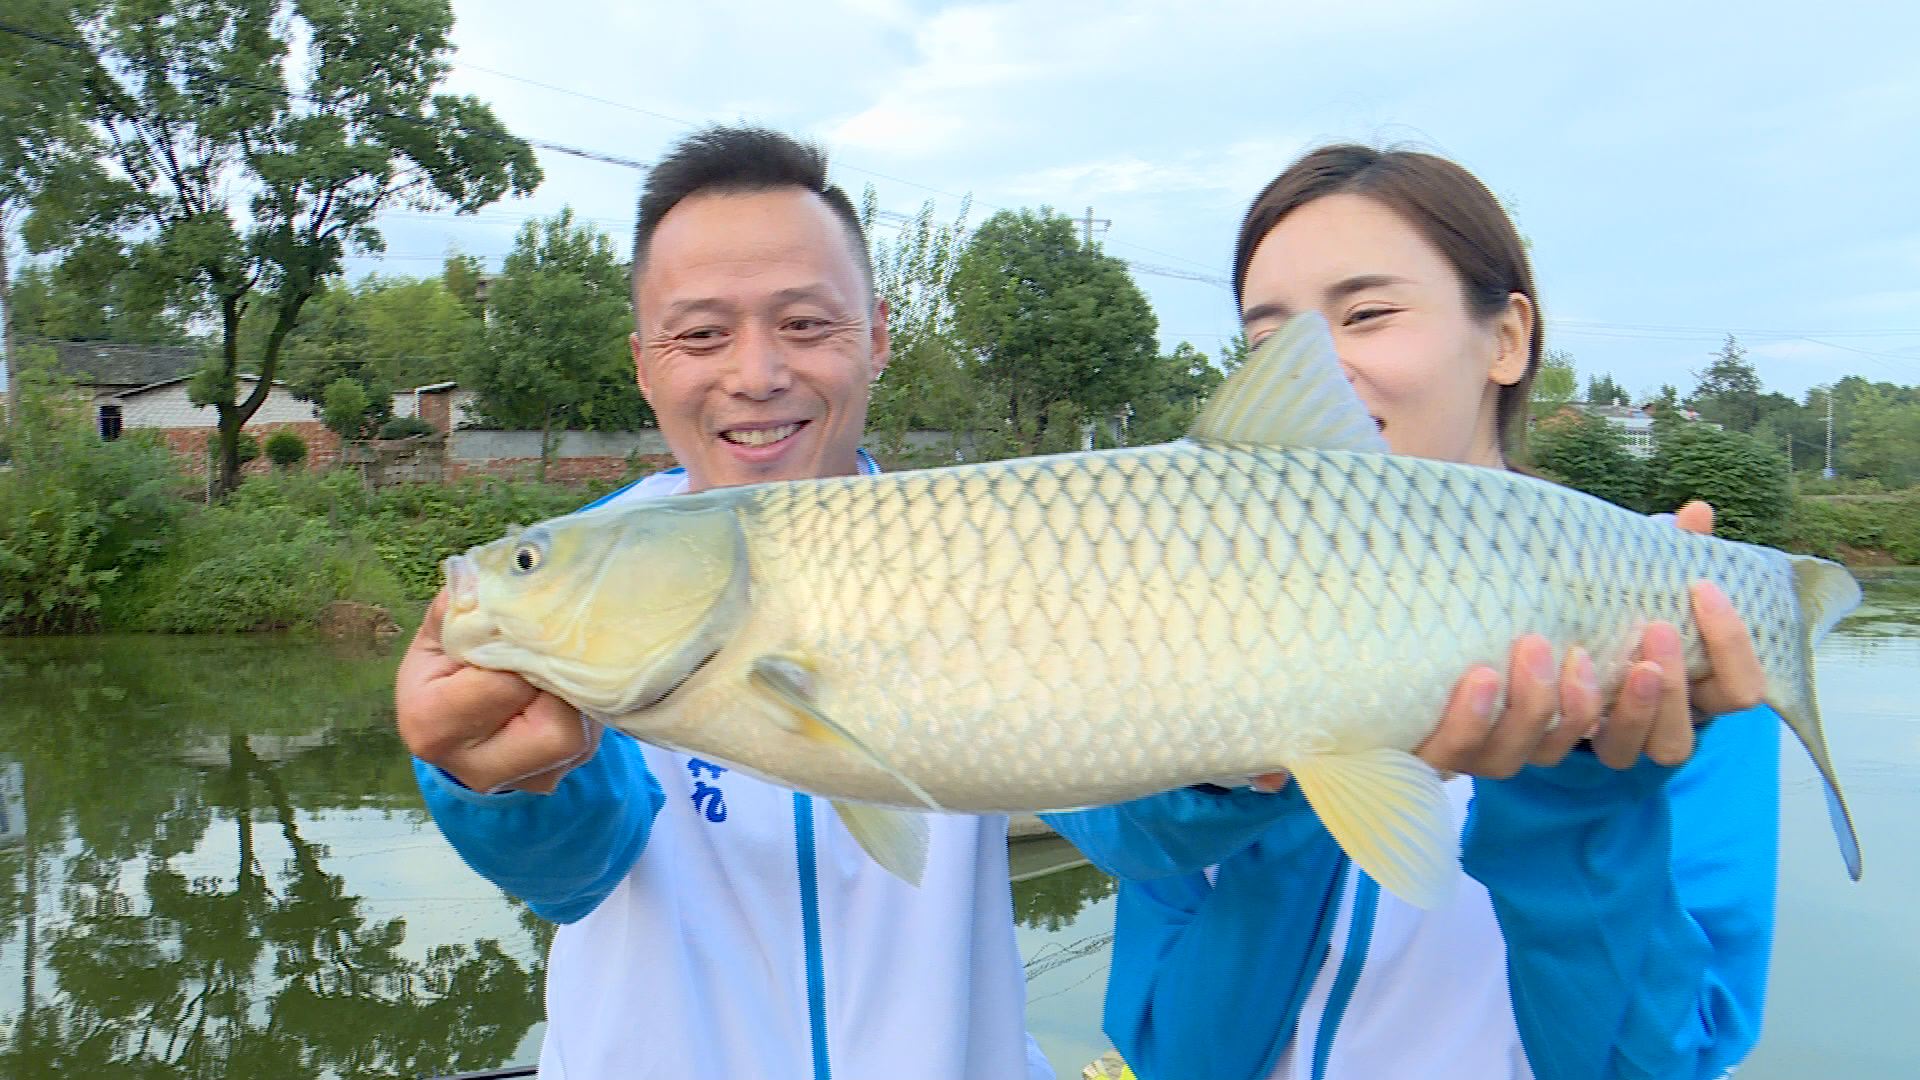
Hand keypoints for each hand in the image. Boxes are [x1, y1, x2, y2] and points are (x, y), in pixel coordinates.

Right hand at [395, 589, 599, 794]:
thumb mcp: (439, 635)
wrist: (453, 728)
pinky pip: (588, 741)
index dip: (524, 652)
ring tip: (562, 662)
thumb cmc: (446, 671)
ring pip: (579, 735)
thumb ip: (462, 607)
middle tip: (559, 643)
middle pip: (553, 725)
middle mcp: (475, 767)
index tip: (530, 625)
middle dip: (560, 678)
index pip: (503, 685)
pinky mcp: (553, 779)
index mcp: (432, 725)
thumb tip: (496, 575)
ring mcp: (521, 781)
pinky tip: (569, 683)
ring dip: (578, 692)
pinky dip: (585, 706)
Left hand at [1248, 500, 1768, 789]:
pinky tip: (1478, 675)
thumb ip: (1638, 551)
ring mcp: (1523, 749)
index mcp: (1639, 691)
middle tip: (1647, 638)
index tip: (1704, 590)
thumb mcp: (1580, 574)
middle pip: (1655, 746)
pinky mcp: (1455, 755)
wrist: (1407, 643)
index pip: (1726, 698)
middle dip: (1652, 697)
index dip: (1732, 654)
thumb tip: (1693, 513)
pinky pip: (1472, 755)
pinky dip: (1476, 719)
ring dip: (1556, 704)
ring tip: (1542, 646)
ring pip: (1556, 751)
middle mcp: (1591, 733)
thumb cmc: (1521, 603)